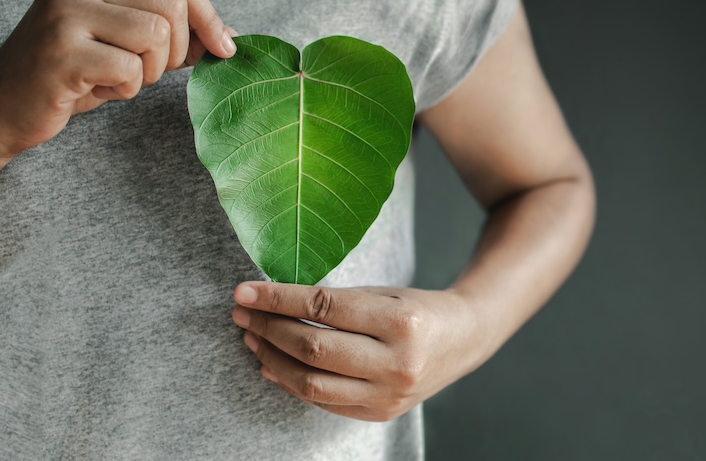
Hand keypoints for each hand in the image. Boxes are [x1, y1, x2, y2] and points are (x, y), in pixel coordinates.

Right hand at [0, 0, 234, 158]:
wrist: (7, 104)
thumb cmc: (76, 72)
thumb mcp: (128, 44)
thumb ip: (176, 34)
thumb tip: (231, 38)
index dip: (209, 15)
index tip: (225, 48)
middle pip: (171, 6)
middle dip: (176, 50)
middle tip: (148, 70)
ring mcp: (66, 12)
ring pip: (155, 36)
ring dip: (149, 71)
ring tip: (119, 77)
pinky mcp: (62, 51)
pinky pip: (130, 70)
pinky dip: (126, 89)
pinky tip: (98, 88)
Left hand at [231, 281, 490, 421]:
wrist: (463, 341)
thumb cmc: (417, 309)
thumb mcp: (383, 293)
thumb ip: (336, 301)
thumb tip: (272, 305)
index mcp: (401, 320)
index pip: (324, 307)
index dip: (278, 299)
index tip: (244, 292)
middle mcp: (397, 362)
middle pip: (314, 348)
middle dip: (269, 329)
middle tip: (242, 315)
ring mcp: (389, 394)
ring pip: (312, 383)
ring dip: (272, 360)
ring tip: (252, 339)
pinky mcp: (381, 413)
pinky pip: (324, 402)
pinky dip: (292, 383)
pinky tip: (272, 366)